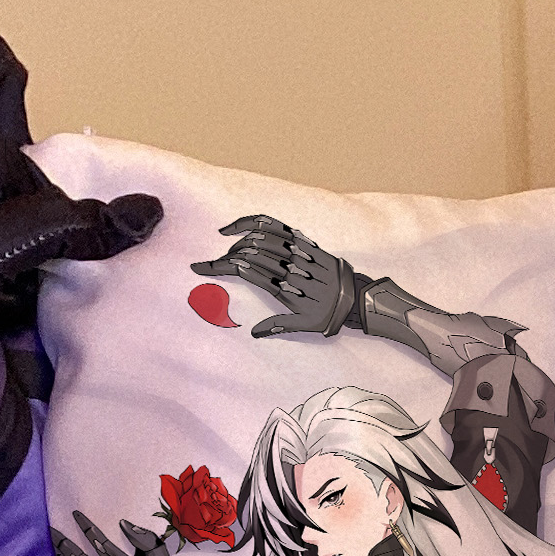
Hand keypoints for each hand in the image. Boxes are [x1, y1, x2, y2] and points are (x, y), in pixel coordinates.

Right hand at [192, 214, 362, 336]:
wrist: (354, 297)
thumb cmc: (329, 314)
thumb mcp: (305, 327)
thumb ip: (279, 327)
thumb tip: (255, 333)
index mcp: (284, 289)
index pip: (245, 272)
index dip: (219, 267)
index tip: (199, 267)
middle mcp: (288, 268)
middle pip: (248, 254)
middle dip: (227, 256)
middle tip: (219, 263)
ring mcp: (296, 252)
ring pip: (260, 238)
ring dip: (239, 241)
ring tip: (229, 247)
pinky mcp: (303, 241)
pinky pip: (276, 226)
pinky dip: (255, 222)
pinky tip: (240, 227)